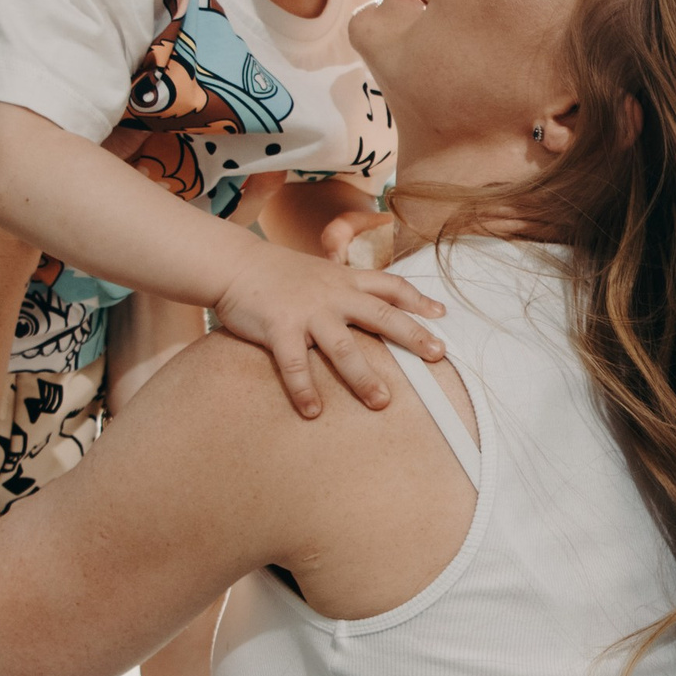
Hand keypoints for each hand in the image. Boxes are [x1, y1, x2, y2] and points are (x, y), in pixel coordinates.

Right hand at [209, 233, 445, 418]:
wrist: (234, 263)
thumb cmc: (278, 272)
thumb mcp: (320, 272)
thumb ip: (345, 286)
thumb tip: (371, 303)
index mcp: (345, 280)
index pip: (389, 286)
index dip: (417, 299)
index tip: (441, 315)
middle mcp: (333, 295)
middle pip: (381, 315)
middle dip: (412, 335)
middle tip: (437, 355)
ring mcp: (307, 311)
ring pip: (343, 347)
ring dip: (363, 377)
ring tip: (382, 402)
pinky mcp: (279, 328)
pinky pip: (294, 365)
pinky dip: (304, 390)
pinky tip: (313, 412)